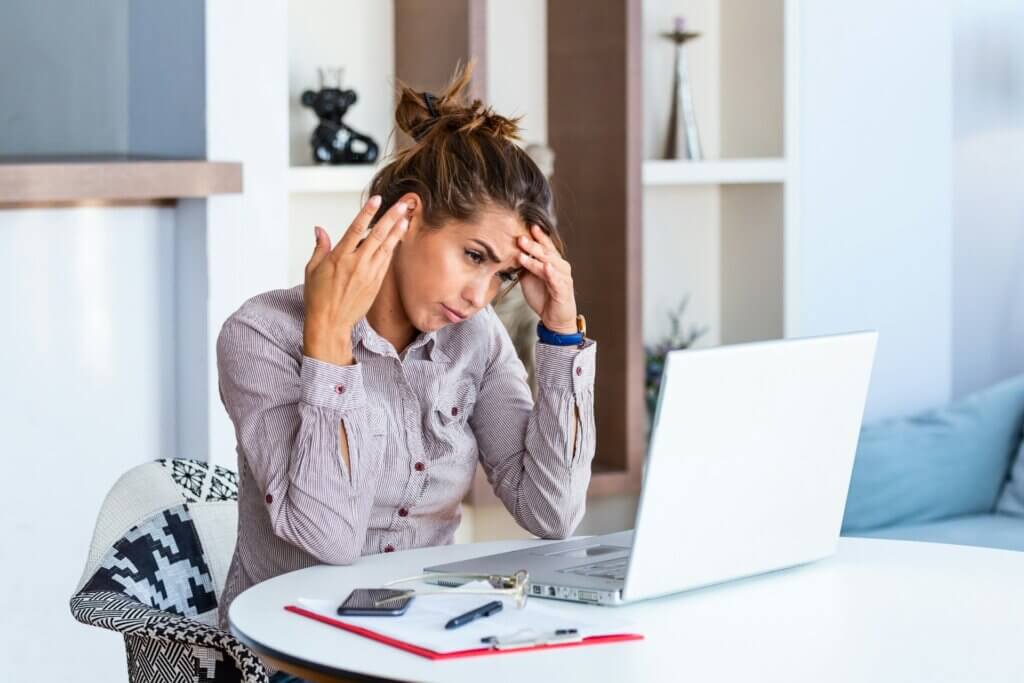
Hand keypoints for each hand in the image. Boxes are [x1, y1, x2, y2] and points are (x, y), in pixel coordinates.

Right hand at [302, 196, 408, 364]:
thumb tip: (320, 230)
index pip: (356, 229)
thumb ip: (320, 247)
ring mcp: (369, 274)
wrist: (330, 323)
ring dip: (397, 231)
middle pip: (378, 235)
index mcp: (339, 257)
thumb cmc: (319, 298)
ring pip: (386, 247)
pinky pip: (386, 261)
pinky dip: (392, 248)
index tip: (377, 200)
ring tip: (407, 218)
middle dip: (391, 217)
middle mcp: (356, 264)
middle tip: (403, 205)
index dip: (368, 212)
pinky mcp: (376, 283)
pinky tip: (398, 239)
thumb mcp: (312, 269)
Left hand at [516, 224, 578, 333]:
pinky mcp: (563, 290)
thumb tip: (511, 252)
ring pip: (550, 264)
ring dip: (537, 257)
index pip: (545, 245)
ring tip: (524, 252)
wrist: (554, 318)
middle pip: (546, 252)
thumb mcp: (530, 277)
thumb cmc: (544, 296)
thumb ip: (524, 265)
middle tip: (520, 238)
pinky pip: (556, 280)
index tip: (527, 226)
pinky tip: (545, 267)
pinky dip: (551, 273)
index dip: (537, 236)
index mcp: (553, 262)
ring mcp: (563, 278)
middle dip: (533, 244)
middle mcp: (560, 267)